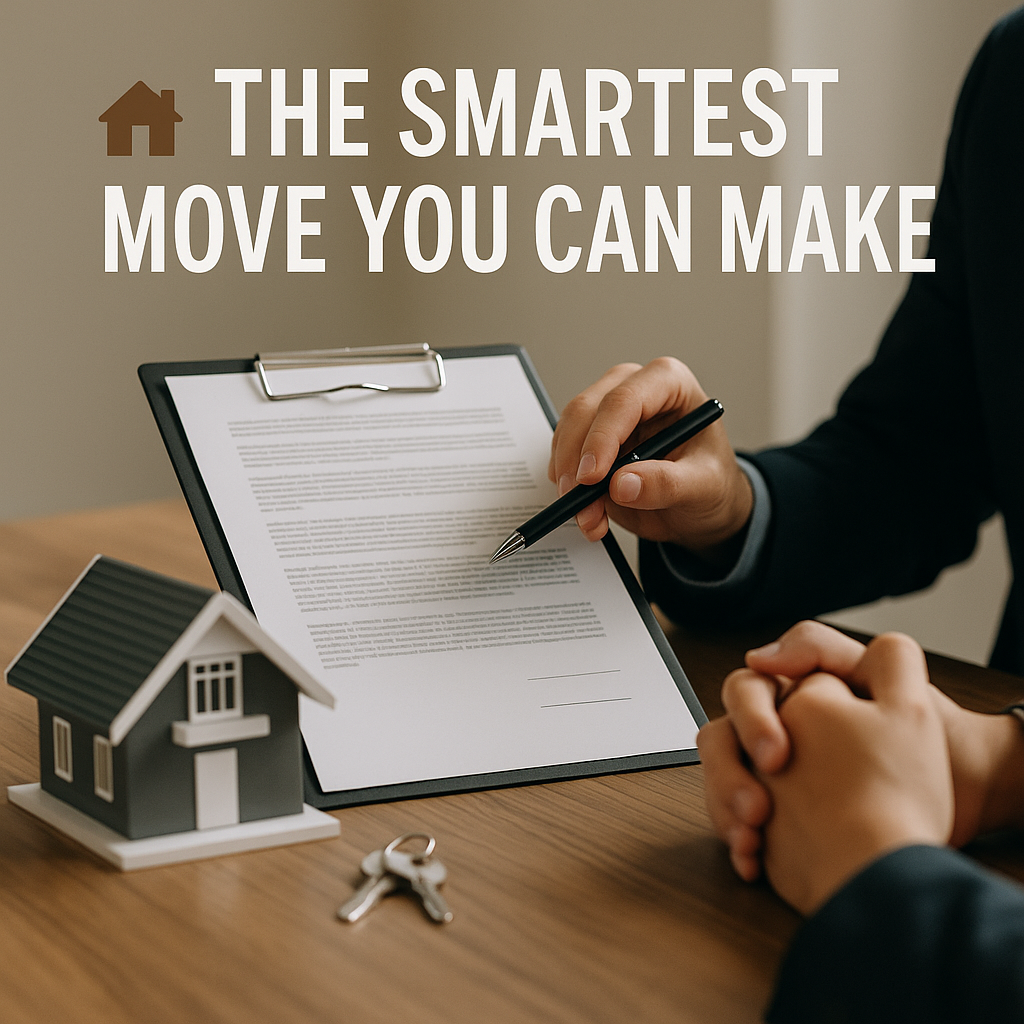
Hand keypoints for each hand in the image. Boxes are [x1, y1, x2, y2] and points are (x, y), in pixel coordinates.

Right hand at [548, 358, 752, 552]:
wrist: (700, 505)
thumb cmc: (712, 483)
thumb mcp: (704, 486)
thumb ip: (667, 484)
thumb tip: (622, 485)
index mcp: (669, 383)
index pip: (625, 400)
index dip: (602, 437)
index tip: (592, 477)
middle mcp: (633, 389)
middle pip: (586, 411)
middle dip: (576, 460)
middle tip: (579, 501)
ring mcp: (607, 413)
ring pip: (568, 433)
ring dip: (569, 479)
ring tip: (591, 519)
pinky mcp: (590, 438)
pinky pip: (565, 457)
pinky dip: (568, 488)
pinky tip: (589, 514)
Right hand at [699, 621, 1023, 888]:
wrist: (964, 801)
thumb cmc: (933, 741)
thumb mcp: (881, 679)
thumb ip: (820, 650)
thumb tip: (759, 657)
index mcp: (799, 693)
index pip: (748, 690)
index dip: (752, 718)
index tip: (776, 756)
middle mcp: (779, 726)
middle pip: (723, 735)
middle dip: (730, 771)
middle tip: (760, 807)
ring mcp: (771, 772)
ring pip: (720, 777)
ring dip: (725, 806)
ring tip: (752, 836)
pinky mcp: (773, 812)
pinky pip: (731, 818)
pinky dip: (737, 839)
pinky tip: (753, 857)